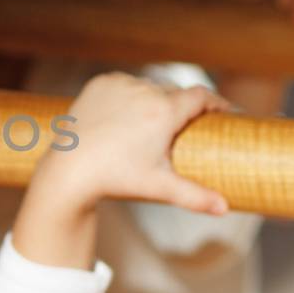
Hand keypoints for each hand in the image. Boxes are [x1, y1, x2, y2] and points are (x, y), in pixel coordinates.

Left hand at [38, 70, 233, 217]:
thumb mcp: (159, 187)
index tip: (222, 111)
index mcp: (164, 112)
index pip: (201, 96)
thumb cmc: (116, 179)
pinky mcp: (99, 84)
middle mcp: (144, 91)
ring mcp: (120, 85)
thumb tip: (224, 209)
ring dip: (154, 99)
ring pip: (148, 87)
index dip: (215, 102)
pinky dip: (129, 93)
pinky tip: (129, 108)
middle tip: (185, 126)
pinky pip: (123, 83)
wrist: (69, 170)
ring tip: (154, 120)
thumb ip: (196, 197)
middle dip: (182, 107)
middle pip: (174, 93)